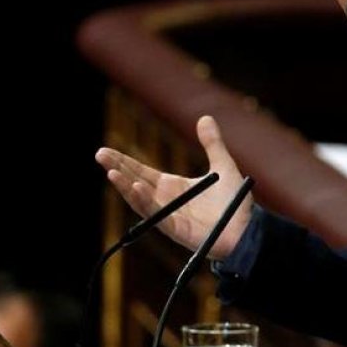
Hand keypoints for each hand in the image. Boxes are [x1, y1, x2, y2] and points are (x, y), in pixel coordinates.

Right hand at [95, 115, 252, 257]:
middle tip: (100, 154)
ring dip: (125, 186)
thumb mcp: (223, 165)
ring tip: (111, 171)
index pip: (140, 172)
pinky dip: (145, 202)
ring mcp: (169, 214)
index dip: (123, 161)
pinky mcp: (176, 228)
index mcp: (172, 186)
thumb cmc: (233, 202)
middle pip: (135, 182)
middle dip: (117, 169)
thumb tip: (204, 117)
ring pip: (140, 200)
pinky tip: (136, 188)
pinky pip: (157, 215)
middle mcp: (165, 200)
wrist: (247, 228)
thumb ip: (212, 143)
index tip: (106, 151)